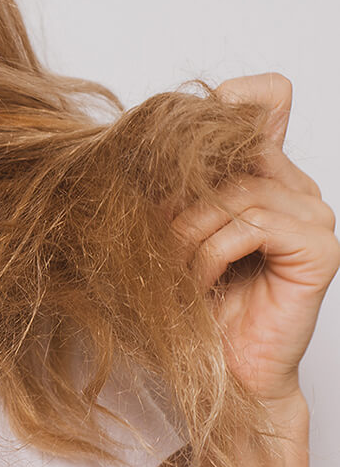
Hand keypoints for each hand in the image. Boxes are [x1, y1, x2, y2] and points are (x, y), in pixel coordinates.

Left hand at [169, 73, 339, 407]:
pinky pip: (253, 224)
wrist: (221, 369)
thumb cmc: (194, 305)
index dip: (228, 101)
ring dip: (188, 235)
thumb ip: (174, 186)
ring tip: (176, 272)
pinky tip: (202, 280)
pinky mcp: (319, 247)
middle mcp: (295, 187)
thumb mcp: (171, 232)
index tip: (179, 130)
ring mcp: (314, 215)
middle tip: (156, 238)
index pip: (266, 97)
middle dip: (181, 194)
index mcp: (263, 174)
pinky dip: (213, 252)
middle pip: (236, 147)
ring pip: (236, 192)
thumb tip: (147, 137)